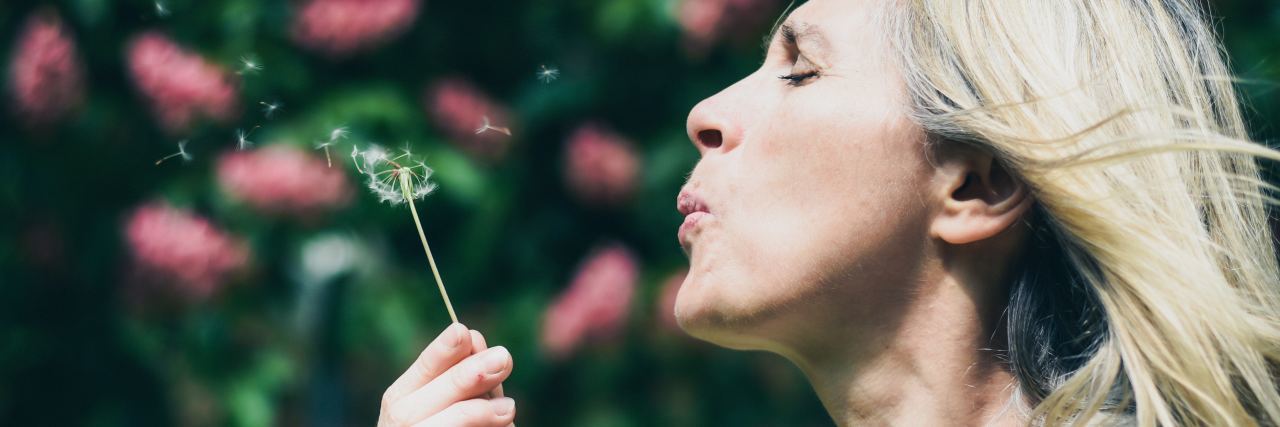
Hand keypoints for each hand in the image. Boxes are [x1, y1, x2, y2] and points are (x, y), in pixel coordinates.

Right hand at [378, 323, 515, 425]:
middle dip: (473, 374)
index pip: (424, 368)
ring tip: (509, 409)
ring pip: (459, 419)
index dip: (444, 351)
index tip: (464, 332)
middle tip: (505, 358)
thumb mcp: (443, 398)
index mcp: (401, 398)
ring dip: (487, 411)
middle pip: (443, 393)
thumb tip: (475, 338)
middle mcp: (401, 422)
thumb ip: (460, 373)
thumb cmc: (439, 422)